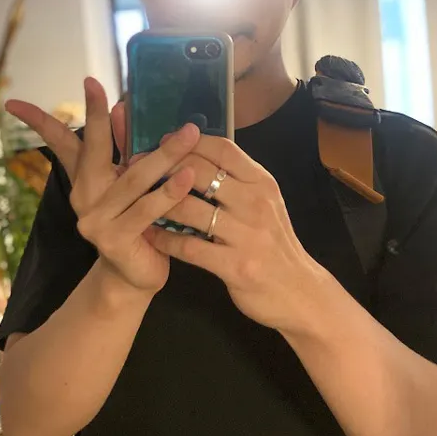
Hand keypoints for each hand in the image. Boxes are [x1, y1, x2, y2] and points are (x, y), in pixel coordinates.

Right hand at [6, 78, 199, 293]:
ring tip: (188, 134)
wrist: (134, 276)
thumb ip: (125, 150)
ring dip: (164, 155)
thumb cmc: (137, 223)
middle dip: (99, 118)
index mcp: (84, 179)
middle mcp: (83, 196)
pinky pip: (147, 210)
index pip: (62, 141)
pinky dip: (169, 193)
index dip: (48, 115)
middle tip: (106, 91)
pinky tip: (188, 177)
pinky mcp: (115, 240)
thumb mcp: (129, 184)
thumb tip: (121, 108)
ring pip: (133, 179)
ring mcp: (96, 220)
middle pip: (93, 151)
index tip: (61, 85)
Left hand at [147, 135, 329, 332]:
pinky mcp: (234, 266)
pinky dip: (165, 239)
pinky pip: (189, 246)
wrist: (300, 292)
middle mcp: (255, 203)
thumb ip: (237, 181)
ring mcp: (246, 235)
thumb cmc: (274, 243)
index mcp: (261, 183)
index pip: (222, 149)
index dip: (188, 142)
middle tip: (138, 169)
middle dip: (164, 167)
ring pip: (189, 208)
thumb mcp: (264, 203)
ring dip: (158, 203)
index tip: (163, 143)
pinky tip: (150, 235)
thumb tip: (198, 156)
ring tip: (137, 201)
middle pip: (199, 172)